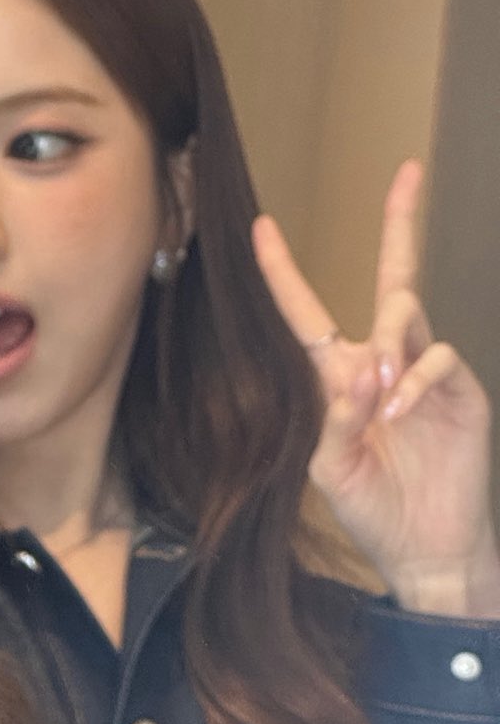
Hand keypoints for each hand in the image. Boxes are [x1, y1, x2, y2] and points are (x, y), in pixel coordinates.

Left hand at [254, 160, 499, 616]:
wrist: (425, 550)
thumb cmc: (372, 509)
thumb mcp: (329, 470)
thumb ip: (334, 424)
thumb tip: (359, 379)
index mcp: (340, 378)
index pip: (308, 313)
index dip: (283, 272)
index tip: (260, 227)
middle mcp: (385, 362)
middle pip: (392, 278)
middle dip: (400, 224)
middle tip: (406, 173)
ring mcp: (427, 374)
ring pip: (409, 314)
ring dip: (389, 342)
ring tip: (380, 390)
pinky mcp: (462, 394)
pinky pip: (439, 360)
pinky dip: (416, 379)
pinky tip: (398, 410)